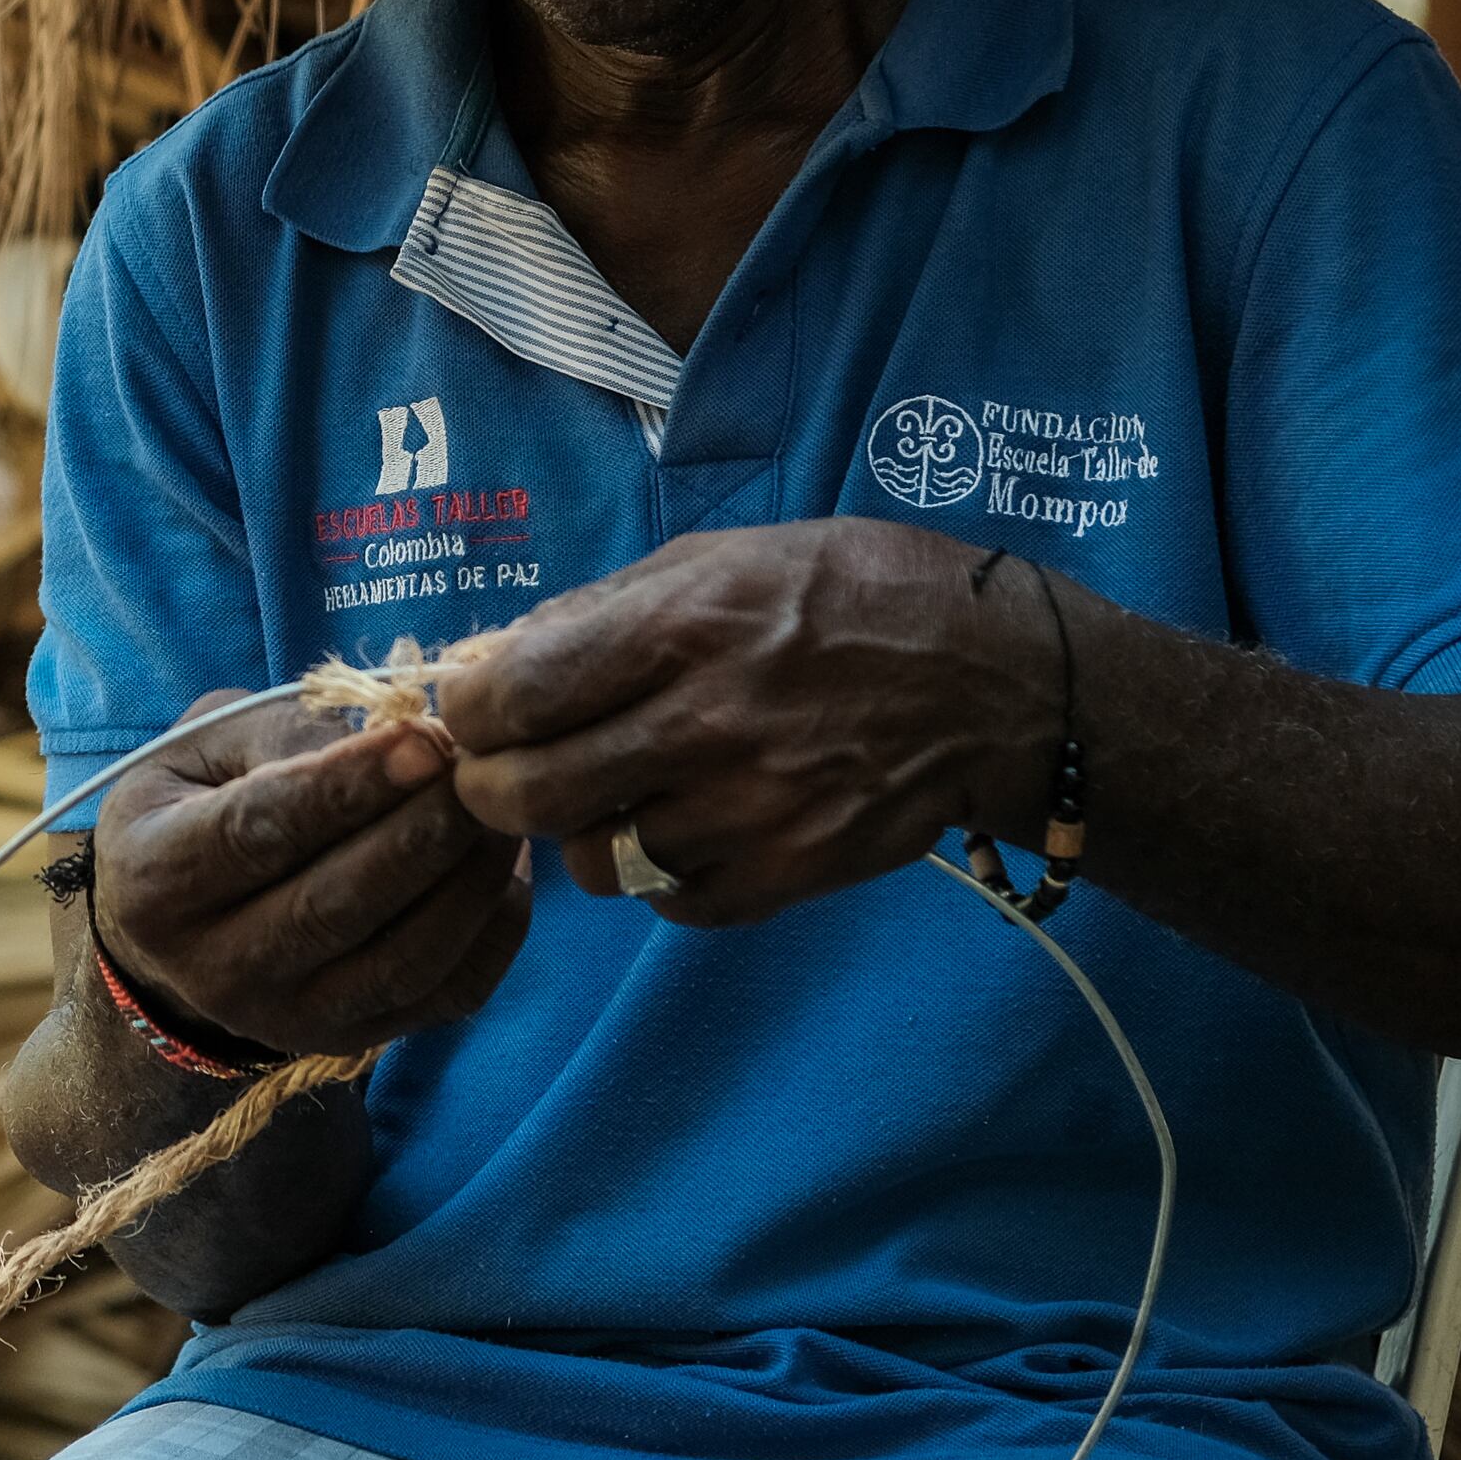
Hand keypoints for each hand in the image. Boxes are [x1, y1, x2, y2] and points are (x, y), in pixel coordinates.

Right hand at [91, 689, 529, 1059]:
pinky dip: (493, 931)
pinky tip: (507, 865)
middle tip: (478, 767)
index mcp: (159, 880)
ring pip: (400, 959)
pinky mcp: (352, 1043)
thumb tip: (395, 734)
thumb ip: (284, 732)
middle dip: (423, 830)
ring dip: (468, 880)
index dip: (347, 786)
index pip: (260, 832)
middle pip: (336, 904)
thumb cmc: (198, 805)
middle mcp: (215, 968)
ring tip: (500, 807)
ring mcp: (286, 1019)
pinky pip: (445, 995)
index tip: (424, 738)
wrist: (178, 933)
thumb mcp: (205, 747)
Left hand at [438, 521, 1052, 925]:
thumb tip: (491, 658)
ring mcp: (750, 812)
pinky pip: (670, 902)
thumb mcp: (722, 557)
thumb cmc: (848, 595)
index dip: (467, 712)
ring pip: (593, 863)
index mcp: (682, 626)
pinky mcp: (788, 877)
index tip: (471, 710)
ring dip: (579, 834)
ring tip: (608, 797)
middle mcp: (707, 724)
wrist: (993, 681)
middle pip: (530, 795)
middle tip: (505, 772)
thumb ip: (600, 610)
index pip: (514, 694)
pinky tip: (680, 827)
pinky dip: (655, 874)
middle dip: (492, 788)